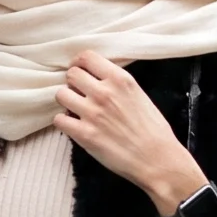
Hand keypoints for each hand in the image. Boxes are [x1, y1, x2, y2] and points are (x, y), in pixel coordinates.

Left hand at [54, 50, 204, 209]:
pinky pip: (59, 120)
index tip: (81, 71)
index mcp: (120, 79)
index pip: (87, 57)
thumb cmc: (153, 130)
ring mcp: (92, 113)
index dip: (79, 63)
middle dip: (73, 83)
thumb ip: (117, 84)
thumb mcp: (139, 95)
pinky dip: (64, 123)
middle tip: (79, 94)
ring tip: (76, 110)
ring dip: (66, 102)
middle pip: (71, 74)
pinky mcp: (84, 135)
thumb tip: (98, 79)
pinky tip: (74, 126)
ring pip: (61, 95)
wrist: (157, 159)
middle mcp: (104, 93)